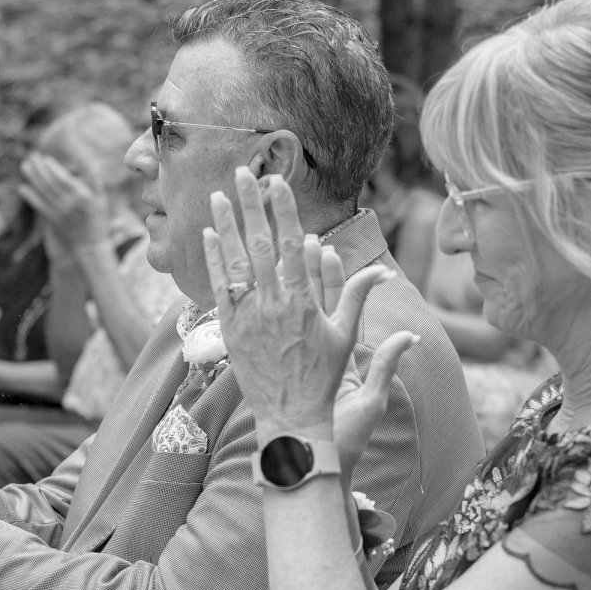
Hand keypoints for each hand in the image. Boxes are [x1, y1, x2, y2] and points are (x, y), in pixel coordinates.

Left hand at [18, 153, 108, 252]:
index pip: (64, 178)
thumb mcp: (101, 201)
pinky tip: (22, 188)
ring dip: (32, 178)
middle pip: (50, 183)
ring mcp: (60, 213)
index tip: (45, 159)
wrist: (89, 246)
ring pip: (43, 192)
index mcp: (82, 196)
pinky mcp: (52, 221)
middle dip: (40, 169)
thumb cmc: (98, 221)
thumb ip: (96, 182)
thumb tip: (94, 165)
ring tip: (24, 166)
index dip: (53, 168)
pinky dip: (30, 196)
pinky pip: (39, 206)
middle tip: (31, 157)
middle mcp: (69, 203)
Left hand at [202, 169, 414, 450]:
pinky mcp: (230, 330)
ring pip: (235, 261)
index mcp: (304, 302)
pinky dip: (214, 259)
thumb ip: (356, 298)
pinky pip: (219, 288)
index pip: (291, 245)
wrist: (291, 417)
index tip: (277, 182)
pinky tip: (208, 234)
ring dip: (225, 223)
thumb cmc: (323, 378)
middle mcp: (274, 305)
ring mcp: (249, 317)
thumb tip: (382, 273)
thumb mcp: (345, 337)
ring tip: (217, 193)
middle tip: (243, 171)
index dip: (283, 210)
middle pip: (260, 243)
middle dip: (251, 204)